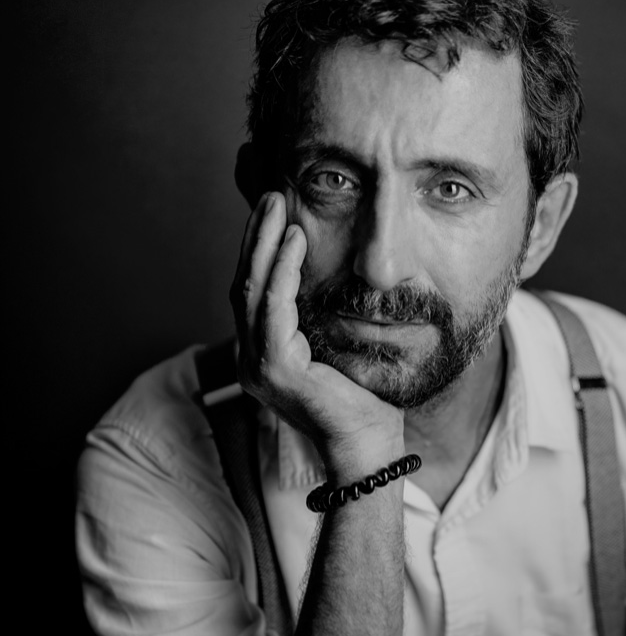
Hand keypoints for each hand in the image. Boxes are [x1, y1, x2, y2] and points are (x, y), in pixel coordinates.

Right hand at [230, 192, 404, 479]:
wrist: (370, 440)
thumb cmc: (362, 396)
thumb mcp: (336, 345)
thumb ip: (320, 317)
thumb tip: (330, 276)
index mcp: (263, 354)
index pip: (254, 293)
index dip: (261, 249)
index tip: (275, 211)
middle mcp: (251, 358)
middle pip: (245, 284)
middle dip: (257, 236)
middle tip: (271, 194)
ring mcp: (258, 365)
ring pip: (253, 290)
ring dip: (265, 243)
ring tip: (278, 204)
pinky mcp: (276, 369)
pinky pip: (274, 309)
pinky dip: (283, 271)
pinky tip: (296, 240)